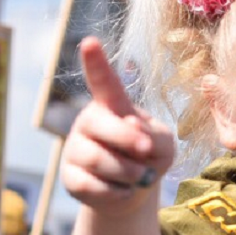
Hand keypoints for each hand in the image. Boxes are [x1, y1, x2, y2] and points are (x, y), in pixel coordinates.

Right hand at [61, 37, 174, 214]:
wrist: (133, 191)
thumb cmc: (149, 157)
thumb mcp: (164, 144)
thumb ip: (155, 134)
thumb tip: (130, 126)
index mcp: (113, 106)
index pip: (103, 82)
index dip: (96, 63)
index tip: (89, 41)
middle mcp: (89, 121)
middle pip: (102, 126)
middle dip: (129, 141)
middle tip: (146, 151)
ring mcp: (75, 148)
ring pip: (98, 160)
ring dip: (129, 173)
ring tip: (139, 176)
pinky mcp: (70, 177)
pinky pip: (92, 186)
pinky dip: (117, 193)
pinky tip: (122, 190)